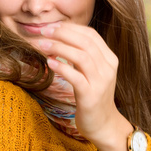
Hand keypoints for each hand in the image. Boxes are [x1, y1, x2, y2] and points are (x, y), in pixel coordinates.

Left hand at [38, 22, 132, 150]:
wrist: (103, 124)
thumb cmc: (93, 95)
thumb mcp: (92, 72)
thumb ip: (82, 55)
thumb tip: (60, 37)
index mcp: (109, 58)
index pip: (91, 34)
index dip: (70, 28)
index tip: (52, 26)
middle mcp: (108, 67)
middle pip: (85, 42)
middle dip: (62, 34)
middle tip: (43, 31)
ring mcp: (101, 81)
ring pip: (81, 56)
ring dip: (59, 48)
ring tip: (41, 45)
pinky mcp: (91, 96)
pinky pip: (76, 77)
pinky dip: (62, 67)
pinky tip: (49, 63)